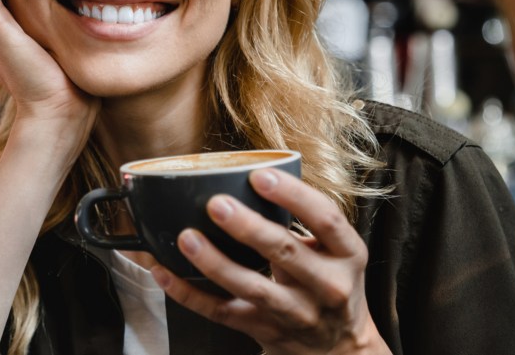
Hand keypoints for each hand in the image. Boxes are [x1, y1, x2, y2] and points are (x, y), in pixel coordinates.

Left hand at [152, 169, 391, 354]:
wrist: (341, 347)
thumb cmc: (331, 282)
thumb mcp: (338, 251)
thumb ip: (305, 220)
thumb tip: (250, 176)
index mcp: (347, 254)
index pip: (326, 219)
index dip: (293, 195)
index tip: (260, 175)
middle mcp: (326, 286)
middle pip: (286, 253)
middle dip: (248, 228)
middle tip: (217, 204)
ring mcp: (296, 314)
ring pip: (252, 287)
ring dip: (215, 263)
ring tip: (188, 238)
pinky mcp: (266, 331)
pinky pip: (222, 313)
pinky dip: (190, 294)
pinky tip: (167, 274)